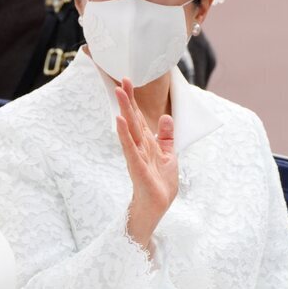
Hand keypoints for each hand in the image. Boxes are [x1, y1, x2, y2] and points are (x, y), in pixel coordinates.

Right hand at [114, 77, 177, 250]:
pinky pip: (130, 148)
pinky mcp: (136, 167)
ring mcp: (136, 156)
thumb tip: (165, 118)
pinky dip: (124, 135)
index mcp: (146, 143)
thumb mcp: (168, 156)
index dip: (134, 100)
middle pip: (132, 119)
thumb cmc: (160, 184)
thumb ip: (166, 137)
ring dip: (124, 111)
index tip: (128, 81)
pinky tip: (119, 122)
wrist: (157, 208)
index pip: (138, 117)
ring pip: (130, 130)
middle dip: (128, 100)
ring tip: (119, 94)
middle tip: (121, 80)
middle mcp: (139, 147)